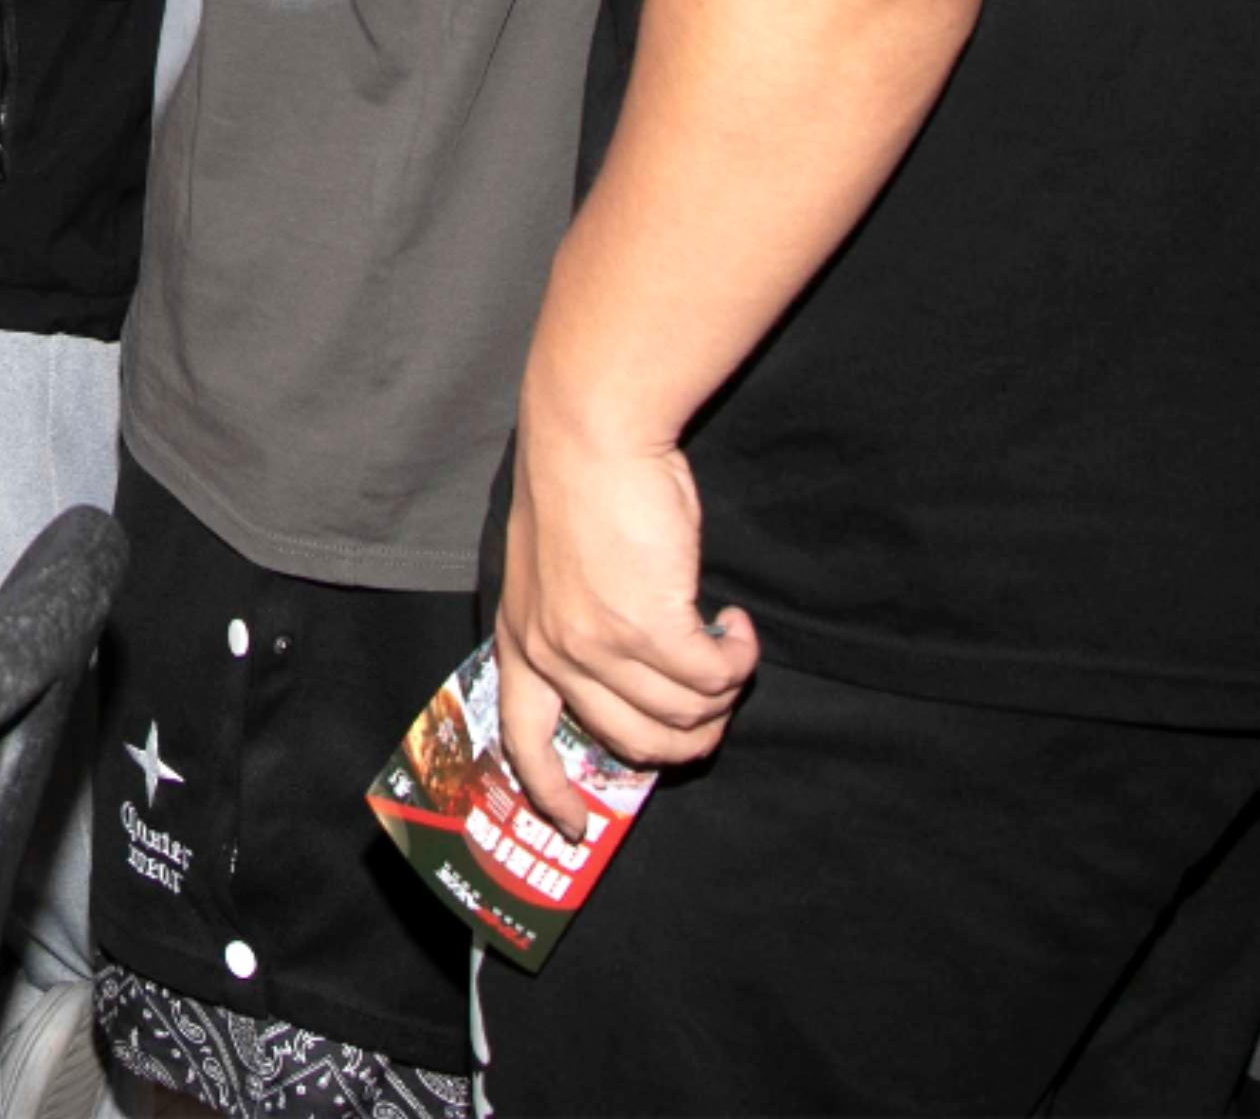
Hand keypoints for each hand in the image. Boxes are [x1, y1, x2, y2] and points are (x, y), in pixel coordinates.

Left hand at [492, 400, 756, 835]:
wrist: (591, 432)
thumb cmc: (580, 489)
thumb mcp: (552, 573)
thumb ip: (576, 629)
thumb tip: (630, 682)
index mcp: (520, 643)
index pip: (524, 745)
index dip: (552, 794)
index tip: (576, 828)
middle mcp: (554, 655)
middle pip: (634, 742)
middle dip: (690, 734)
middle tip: (714, 696)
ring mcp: (601, 646)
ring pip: (685, 712)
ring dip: (722, 686)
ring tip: (725, 642)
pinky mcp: (651, 627)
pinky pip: (715, 675)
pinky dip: (739, 656)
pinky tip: (734, 624)